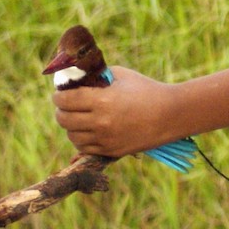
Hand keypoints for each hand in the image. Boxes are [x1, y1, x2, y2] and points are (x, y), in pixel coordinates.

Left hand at [53, 67, 174, 157]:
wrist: (171, 114)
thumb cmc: (147, 90)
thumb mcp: (121, 76)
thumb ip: (98, 77)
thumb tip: (79, 79)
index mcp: (102, 100)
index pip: (65, 100)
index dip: (58, 96)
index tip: (58, 94)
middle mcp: (101, 122)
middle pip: (64, 120)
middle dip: (60, 111)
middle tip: (64, 106)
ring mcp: (106, 139)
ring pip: (72, 137)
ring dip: (70, 127)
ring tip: (75, 119)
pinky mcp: (112, 151)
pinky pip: (85, 149)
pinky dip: (81, 140)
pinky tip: (86, 132)